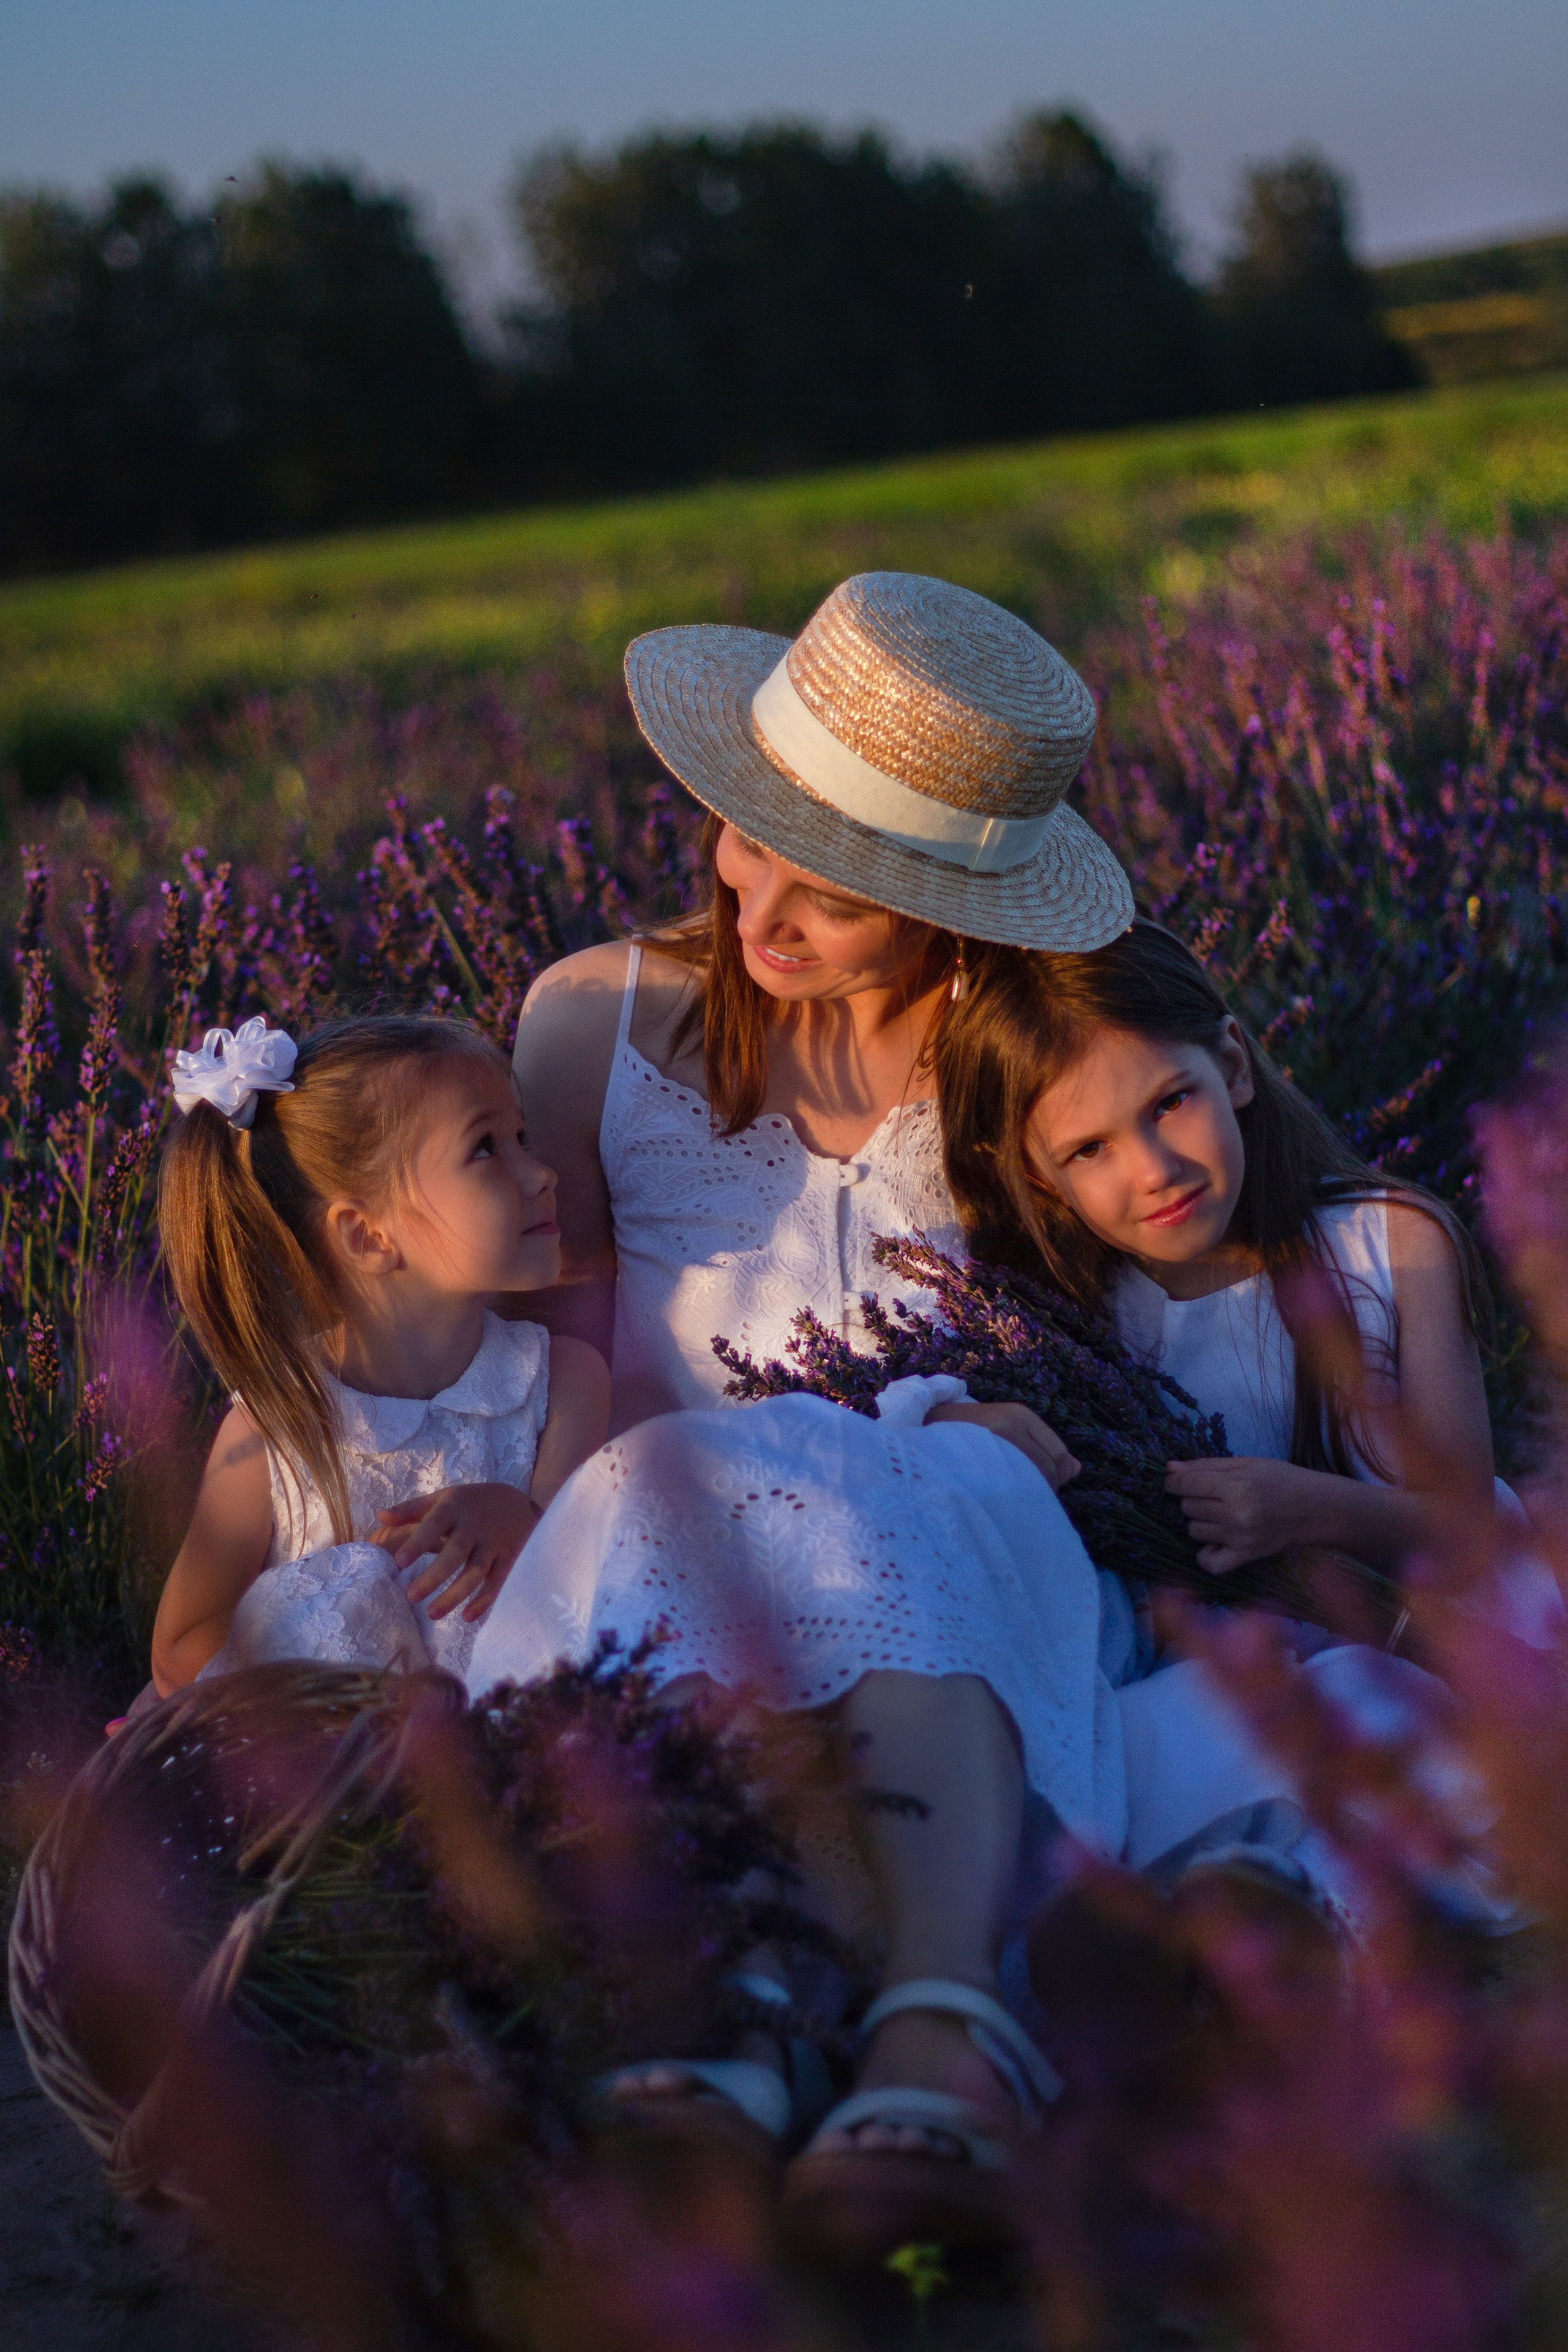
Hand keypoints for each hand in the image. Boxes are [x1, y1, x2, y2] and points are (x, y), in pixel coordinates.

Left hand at [373, 1481, 540, 1623]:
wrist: (521, 1502)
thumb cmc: (471, 1503)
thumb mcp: (444, 1498)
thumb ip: (412, 1508)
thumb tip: (379, 1517)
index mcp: (454, 1508)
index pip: (434, 1524)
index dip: (418, 1542)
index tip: (400, 1562)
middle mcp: (474, 1526)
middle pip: (454, 1553)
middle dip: (434, 1576)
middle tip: (411, 1596)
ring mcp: (493, 1544)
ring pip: (474, 1572)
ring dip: (454, 1594)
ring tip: (431, 1614)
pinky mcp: (509, 1559)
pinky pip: (496, 1582)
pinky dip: (484, 1600)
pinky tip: (467, 1617)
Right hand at [925, 1400, 1080, 1492]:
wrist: (918, 1431)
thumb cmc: (966, 1435)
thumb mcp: (1006, 1430)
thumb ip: (1042, 1447)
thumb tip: (1077, 1469)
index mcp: (1020, 1414)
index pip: (1059, 1454)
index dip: (1053, 1475)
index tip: (1032, 1484)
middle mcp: (1010, 1424)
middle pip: (1050, 1470)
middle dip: (1041, 1487)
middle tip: (1015, 1493)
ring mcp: (994, 1442)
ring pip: (1033, 1482)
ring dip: (1026, 1496)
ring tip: (1005, 1497)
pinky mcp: (977, 1461)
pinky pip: (1010, 1490)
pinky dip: (1011, 1500)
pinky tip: (998, 1500)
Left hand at [1164, 1455, 1320, 1574]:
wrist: (1312, 1508)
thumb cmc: (1279, 1480)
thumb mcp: (1245, 1464)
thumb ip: (1206, 1465)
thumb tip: (1170, 1468)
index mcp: (1237, 1486)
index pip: (1187, 1484)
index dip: (1174, 1482)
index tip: (1175, 1481)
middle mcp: (1237, 1514)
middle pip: (1188, 1507)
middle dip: (1192, 1498)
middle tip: (1212, 1495)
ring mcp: (1240, 1538)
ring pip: (1194, 1531)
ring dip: (1200, 1521)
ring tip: (1220, 1514)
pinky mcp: (1246, 1556)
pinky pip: (1210, 1563)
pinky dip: (1205, 1554)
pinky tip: (1214, 1542)